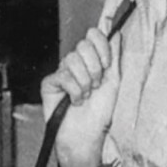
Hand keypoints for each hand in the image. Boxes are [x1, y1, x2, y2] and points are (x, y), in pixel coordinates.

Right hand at [41, 28, 121, 166]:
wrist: (87, 135)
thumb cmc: (100, 112)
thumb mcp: (114, 81)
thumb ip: (113, 55)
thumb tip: (116, 32)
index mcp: (91, 60)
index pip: (93, 35)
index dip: (102, 46)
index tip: (108, 64)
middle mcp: (75, 63)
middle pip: (83, 45)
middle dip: (95, 67)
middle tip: (96, 85)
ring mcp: (61, 72)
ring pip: (73, 60)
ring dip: (85, 82)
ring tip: (86, 96)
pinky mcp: (49, 83)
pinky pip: (63, 76)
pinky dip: (74, 91)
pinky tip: (75, 101)